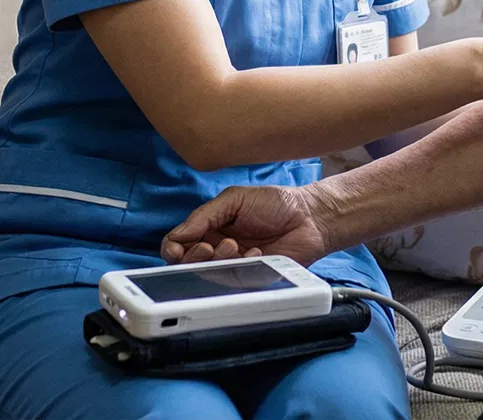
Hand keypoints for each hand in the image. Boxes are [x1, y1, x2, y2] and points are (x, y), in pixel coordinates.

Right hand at [161, 184, 332, 267]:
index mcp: (209, 228)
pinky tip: (256, 254)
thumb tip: (177, 235)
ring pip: (208, 276)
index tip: (176, 248)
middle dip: (193, 257)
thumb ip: (204, 215)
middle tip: (210, 247)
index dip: (172, 248)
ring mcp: (233, 265)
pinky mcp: (251, 278)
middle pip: (186, 265)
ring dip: (218, 262)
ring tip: (235, 246)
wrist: (310, 217)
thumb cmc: (276, 203)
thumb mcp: (235, 199)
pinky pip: (234, 283)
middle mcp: (217, 249)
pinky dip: (240, 268)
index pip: (177, 244)